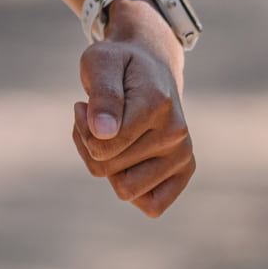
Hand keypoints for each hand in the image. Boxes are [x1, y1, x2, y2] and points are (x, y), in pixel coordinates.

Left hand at [72, 0, 194, 216]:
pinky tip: (127, 160)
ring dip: (107, 166)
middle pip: (106, 169)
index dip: (82, 129)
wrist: (150, 64)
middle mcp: (176, 134)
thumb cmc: (118, 64)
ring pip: (125, 190)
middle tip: (97, 118)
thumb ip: (102, 94)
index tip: (84, 107)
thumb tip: (103, 133)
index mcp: (156, 105)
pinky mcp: (184, 171)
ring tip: (111, 136)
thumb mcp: (100, 62)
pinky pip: (151, 206)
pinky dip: (130, 187)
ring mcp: (183, 155)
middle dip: (90, 146)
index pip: (101, 147)